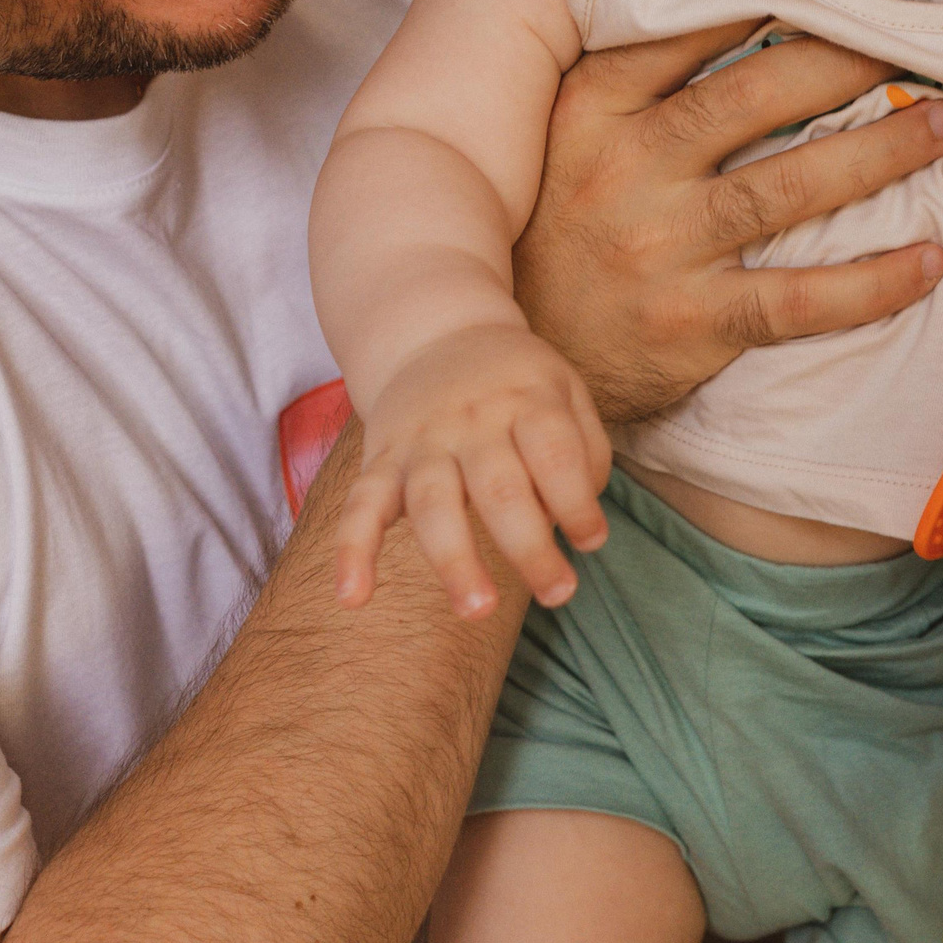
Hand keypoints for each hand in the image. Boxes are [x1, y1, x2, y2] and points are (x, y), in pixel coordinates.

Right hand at [338, 325, 610, 617]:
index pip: (554, 455)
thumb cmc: (516, 381)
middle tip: (559, 594)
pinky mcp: (380, 460)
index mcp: (526, 400)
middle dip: (529, 547)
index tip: (591, 541)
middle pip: (499, 488)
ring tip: (478, 610)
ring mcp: (421, 442)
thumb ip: (586, 452)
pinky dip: (352, 551)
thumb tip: (582, 527)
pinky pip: (360, 506)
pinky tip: (352, 598)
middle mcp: (472, 421)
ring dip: (455, 560)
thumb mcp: (566, 391)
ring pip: (432, 503)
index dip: (577, 503)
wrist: (435, 332)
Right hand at [515, 22, 942, 422]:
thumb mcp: (566, 140)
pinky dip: (873, 283)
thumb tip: (731, 2)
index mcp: (591, 110)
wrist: (517, 355)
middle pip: (756, 97)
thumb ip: (631, 79)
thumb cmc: (558, 233)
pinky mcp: (688, 324)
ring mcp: (656, 248)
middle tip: (922, 46)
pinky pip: (798, 300)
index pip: (691, 33)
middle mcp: (623, 169)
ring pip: (791, 187)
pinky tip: (931, 261)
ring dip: (882, 154)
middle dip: (850, 64)